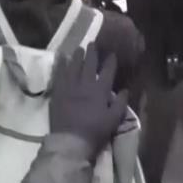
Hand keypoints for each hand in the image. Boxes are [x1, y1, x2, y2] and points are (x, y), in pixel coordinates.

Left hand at [50, 44, 127, 161]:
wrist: (71, 139)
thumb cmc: (95, 131)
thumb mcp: (114, 120)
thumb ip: (120, 104)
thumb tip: (125, 90)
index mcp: (99, 91)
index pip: (107, 72)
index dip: (110, 62)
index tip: (112, 53)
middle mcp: (84, 84)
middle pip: (88, 65)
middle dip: (91, 53)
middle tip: (92, 43)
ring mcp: (69, 87)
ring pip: (73, 66)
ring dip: (76, 56)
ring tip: (78, 48)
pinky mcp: (57, 91)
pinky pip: (58, 74)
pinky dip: (60, 65)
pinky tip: (61, 59)